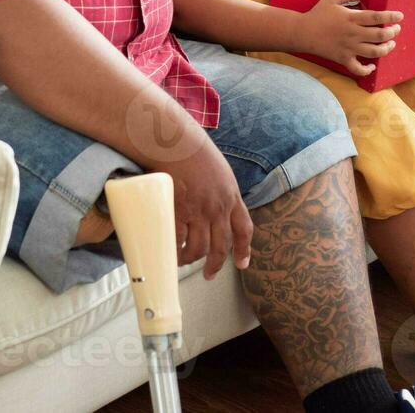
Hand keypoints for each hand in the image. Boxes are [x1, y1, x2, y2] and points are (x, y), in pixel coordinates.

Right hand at [153, 142, 252, 279]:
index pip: (243, 229)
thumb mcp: (218, 169)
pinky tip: (170, 254)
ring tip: (183, 261)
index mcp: (231, 196)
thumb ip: (219, 189)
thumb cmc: (193, 149)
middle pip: (220, 246)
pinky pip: (178, 241)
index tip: (242, 263)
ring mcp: (198, 211)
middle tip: (209, 274)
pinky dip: (174, 251)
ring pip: (198, 248)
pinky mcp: (178, 211)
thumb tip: (211, 203)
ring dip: (191, 260)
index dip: (244, 249)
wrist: (176, 140)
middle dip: (215, 264)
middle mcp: (218, 207)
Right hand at [297, 0, 402, 77]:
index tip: (400, 16)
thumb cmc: (318, 14)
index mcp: (351, 18)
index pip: (376, 17)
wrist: (302, 32)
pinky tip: (373, 66)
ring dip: (386, 49)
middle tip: (396, 30)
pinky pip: (358, 69)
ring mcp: (349, 48)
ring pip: (374, 52)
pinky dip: (367, 70)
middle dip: (393, 33)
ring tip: (390, 44)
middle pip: (380, 36)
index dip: (391, 17)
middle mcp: (353, 34)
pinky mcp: (343, 59)